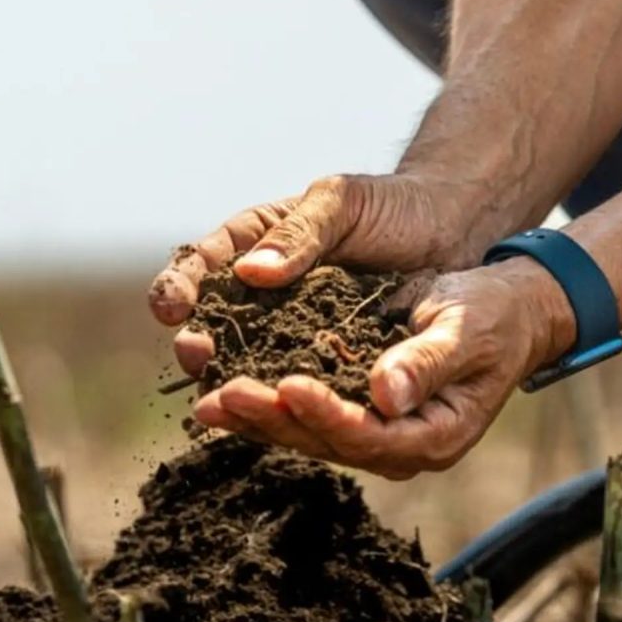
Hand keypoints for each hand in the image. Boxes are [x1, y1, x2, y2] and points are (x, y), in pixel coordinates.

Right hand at [147, 173, 476, 378]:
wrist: (448, 233)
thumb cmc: (391, 205)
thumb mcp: (342, 204)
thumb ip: (300, 233)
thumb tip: (251, 270)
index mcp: (253, 241)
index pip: (200, 265)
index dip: (180, 287)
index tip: (173, 308)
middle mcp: (262, 289)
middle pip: (212, 321)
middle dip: (196, 341)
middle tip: (196, 354)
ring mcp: (290, 327)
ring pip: (245, 359)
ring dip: (230, 379)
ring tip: (222, 397)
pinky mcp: (322, 359)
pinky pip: (292, 381)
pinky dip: (278, 400)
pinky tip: (271, 417)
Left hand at [191, 259, 576, 478]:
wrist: (508, 309)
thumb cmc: (494, 315)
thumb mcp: (466, 329)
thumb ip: (427, 363)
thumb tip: (385, 395)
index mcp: (435, 436)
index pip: (369, 435)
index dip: (325, 414)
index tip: (286, 385)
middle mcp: (403, 446)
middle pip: (328, 443)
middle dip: (274, 419)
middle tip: (222, 396)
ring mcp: (380, 434)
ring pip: (310, 435)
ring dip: (259, 419)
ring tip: (208, 402)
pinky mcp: (361, 414)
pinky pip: (309, 416)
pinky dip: (269, 403)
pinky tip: (226, 390)